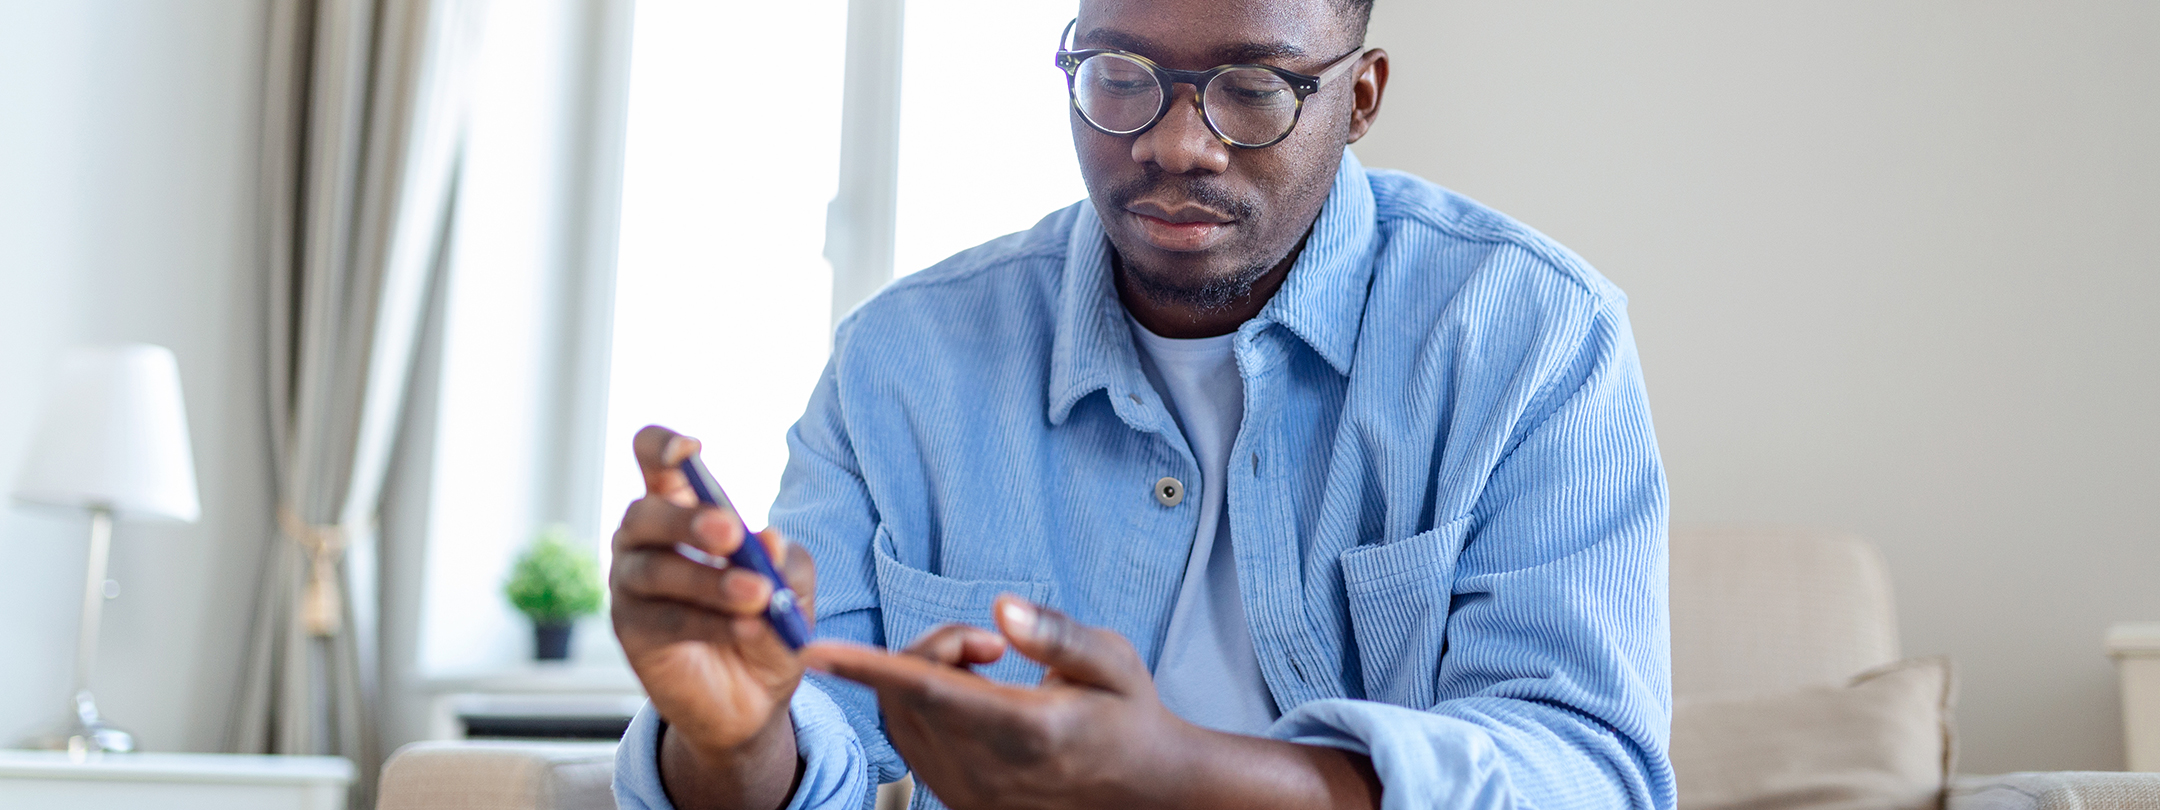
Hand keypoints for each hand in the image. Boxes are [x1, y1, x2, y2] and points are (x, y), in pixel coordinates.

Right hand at [611, 425, 816, 809]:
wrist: (752, 699)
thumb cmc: (767, 620)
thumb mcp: (792, 587)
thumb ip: (784, 562)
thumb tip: (768, 540)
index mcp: (680, 506)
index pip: (653, 459)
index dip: (663, 446)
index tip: (690, 449)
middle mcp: (644, 539)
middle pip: (646, 513)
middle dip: (688, 521)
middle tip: (733, 535)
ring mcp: (631, 584)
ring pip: (656, 571)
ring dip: (710, 581)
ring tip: (757, 594)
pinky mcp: (632, 630)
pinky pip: (665, 619)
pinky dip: (709, 621)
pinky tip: (748, 627)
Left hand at [806, 596, 1380, 809]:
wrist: (1144, 788)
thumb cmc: (1129, 714)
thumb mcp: (1113, 661)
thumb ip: (1057, 634)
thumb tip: (1002, 610)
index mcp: (1027, 732)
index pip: (929, 692)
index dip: (868, 668)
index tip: (818, 650)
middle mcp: (989, 772)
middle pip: (909, 695)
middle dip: (929, 648)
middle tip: (988, 643)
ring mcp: (971, 795)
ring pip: (900, 721)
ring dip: (919, 678)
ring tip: (984, 668)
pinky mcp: (961, 802)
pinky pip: (909, 744)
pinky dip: (916, 706)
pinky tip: (966, 696)